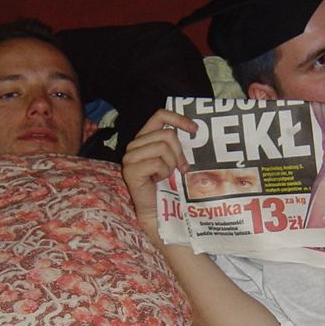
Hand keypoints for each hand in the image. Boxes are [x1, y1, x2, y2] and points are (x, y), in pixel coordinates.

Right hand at [121, 108, 197, 230]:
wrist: (158, 210)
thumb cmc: (168, 185)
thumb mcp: (174, 159)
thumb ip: (177, 144)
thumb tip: (194, 129)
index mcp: (145, 138)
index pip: (160, 115)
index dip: (178, 118)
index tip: (195, 129)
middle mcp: (134, 144)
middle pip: (167, 134)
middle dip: (179, 152)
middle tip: (182, 168)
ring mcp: (130, 157)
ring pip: (162, 147)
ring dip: (171, 164)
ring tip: (166, 175)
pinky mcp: (130, 170)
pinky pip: (157, 162)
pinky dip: (163, 173)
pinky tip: (158, 180)